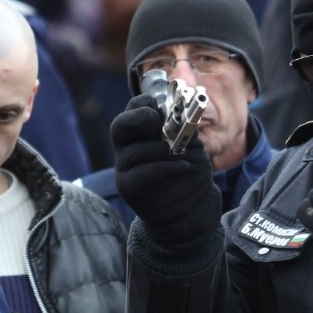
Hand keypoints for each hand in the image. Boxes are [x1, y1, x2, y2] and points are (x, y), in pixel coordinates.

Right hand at [112, 94, 221, 252]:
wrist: (192, 210)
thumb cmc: (190, 174)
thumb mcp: (193, 146)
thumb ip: (185, 130)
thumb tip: (181, 113)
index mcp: (142, 132)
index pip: (133, 109)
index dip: (143, 102)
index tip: (159, 104)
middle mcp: (128, 147)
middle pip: (119, 127)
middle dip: (137, 118)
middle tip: (157, 120)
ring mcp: (125, 168)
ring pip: (132, 153)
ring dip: (159, 150)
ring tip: (180, 154)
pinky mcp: (129, 188)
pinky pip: (138, 175)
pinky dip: (161, 169)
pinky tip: (181, 167)